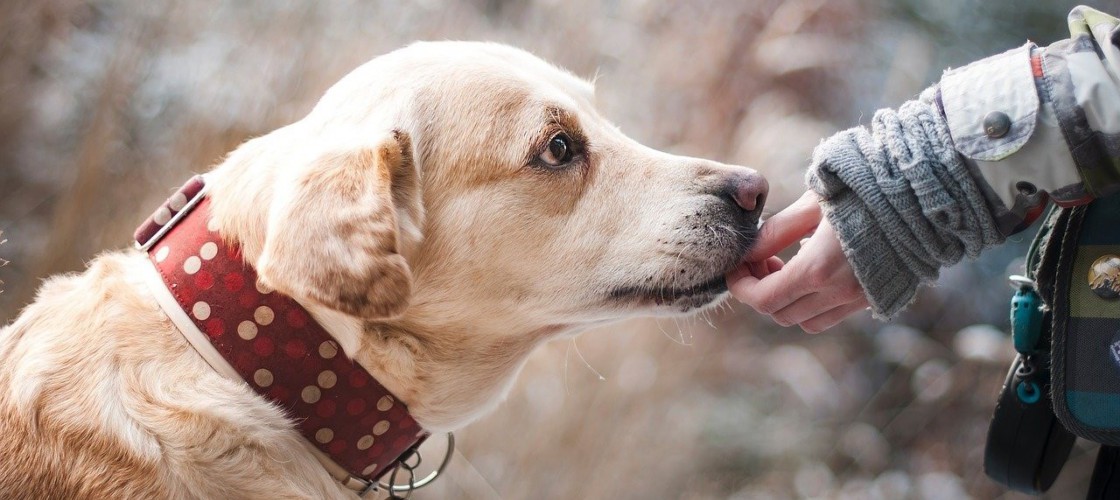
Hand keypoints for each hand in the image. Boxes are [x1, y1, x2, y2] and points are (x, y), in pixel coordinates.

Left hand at [727, 191, 868, 332]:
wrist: (924, 195)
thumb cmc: (865, 189)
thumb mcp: (813, 203)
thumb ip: (776, 231)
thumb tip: (748, 251)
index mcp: (818, 269)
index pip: (763, 299)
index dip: (741, 286)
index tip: (736, 267)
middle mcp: (839, 293)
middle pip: (780, 314)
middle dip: (761, 291)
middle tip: (760, 260)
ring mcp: (859, 299)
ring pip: (806, 321)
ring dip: (787, 301)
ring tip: (785, 265)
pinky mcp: (875, 298)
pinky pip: (832, 315)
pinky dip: (813, 303)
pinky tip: (815, 269)